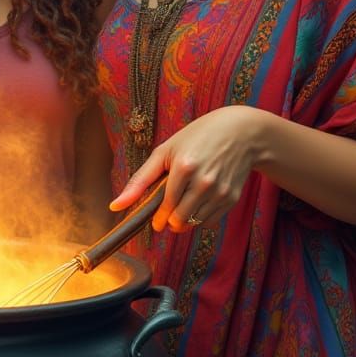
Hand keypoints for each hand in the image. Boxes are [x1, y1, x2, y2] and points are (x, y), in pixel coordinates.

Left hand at [109, 106, 262, 232]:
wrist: (240, 133)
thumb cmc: (197, 138)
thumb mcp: (165, 151)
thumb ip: (140, 180)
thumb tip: (115, 206)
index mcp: (183, 167)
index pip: (166, 206)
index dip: (158, 218)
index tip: (155, 223)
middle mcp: (203, 181)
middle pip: (180, 220)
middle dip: (170, 222)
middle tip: (167, 215)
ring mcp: (220, 191)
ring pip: (195, 223)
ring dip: (185, 221)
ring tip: (183, 205)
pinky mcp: (232, 198)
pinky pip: (210, 221)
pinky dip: (200, 218)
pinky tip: (199, 202)